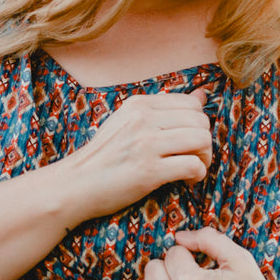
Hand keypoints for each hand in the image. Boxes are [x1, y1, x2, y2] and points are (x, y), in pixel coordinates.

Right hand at [55, 89, 210, 226]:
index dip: (197, 125)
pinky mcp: (149, 171)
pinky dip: (197, 175)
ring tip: (192, 169)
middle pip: (200, 121)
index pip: (191, 104)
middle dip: (204, 142)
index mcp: (139, 104)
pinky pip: (193, 166)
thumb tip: (203, 94)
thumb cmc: (104, 156)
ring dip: (204, 158)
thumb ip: (164, 109)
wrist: (75, 184)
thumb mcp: (129, 123)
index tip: (188, 142)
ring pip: (201, 140)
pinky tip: (187, 181)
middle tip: (194, 158)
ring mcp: (146, 144)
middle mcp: (143, 119)